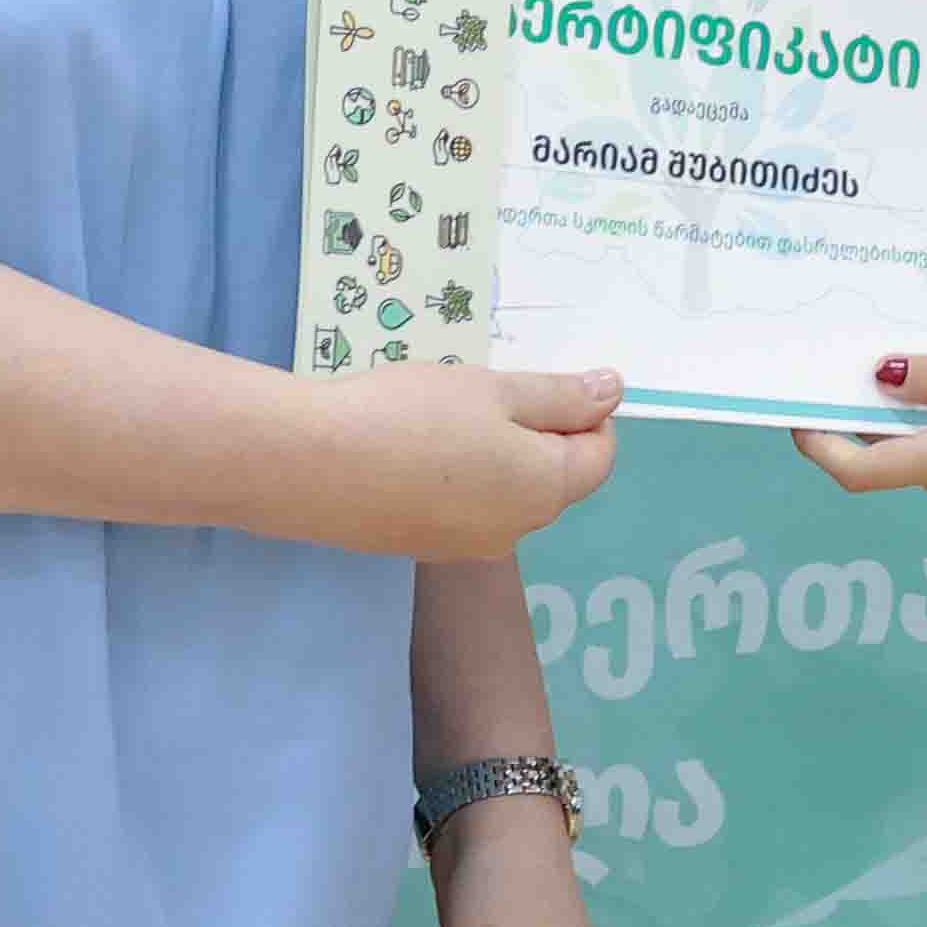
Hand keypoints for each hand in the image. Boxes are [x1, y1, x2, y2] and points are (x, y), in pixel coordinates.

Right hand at [319, 360, 621, 562]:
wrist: (312, 466)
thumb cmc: (412, 414)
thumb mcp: (493, 389)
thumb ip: (559, 396)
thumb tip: (614, 392)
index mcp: (546, 490)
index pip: (599, 455)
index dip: (586, 411)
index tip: (539, 379)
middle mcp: (516, 531)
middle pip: (553, 478)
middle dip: (536, 433)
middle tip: (485, 391)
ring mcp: (466, 546)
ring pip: (505, 493)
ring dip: (494, 454)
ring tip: (444, 414)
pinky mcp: (421, 547)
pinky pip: (463, 508)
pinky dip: (456, 477)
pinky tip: (413, 447)